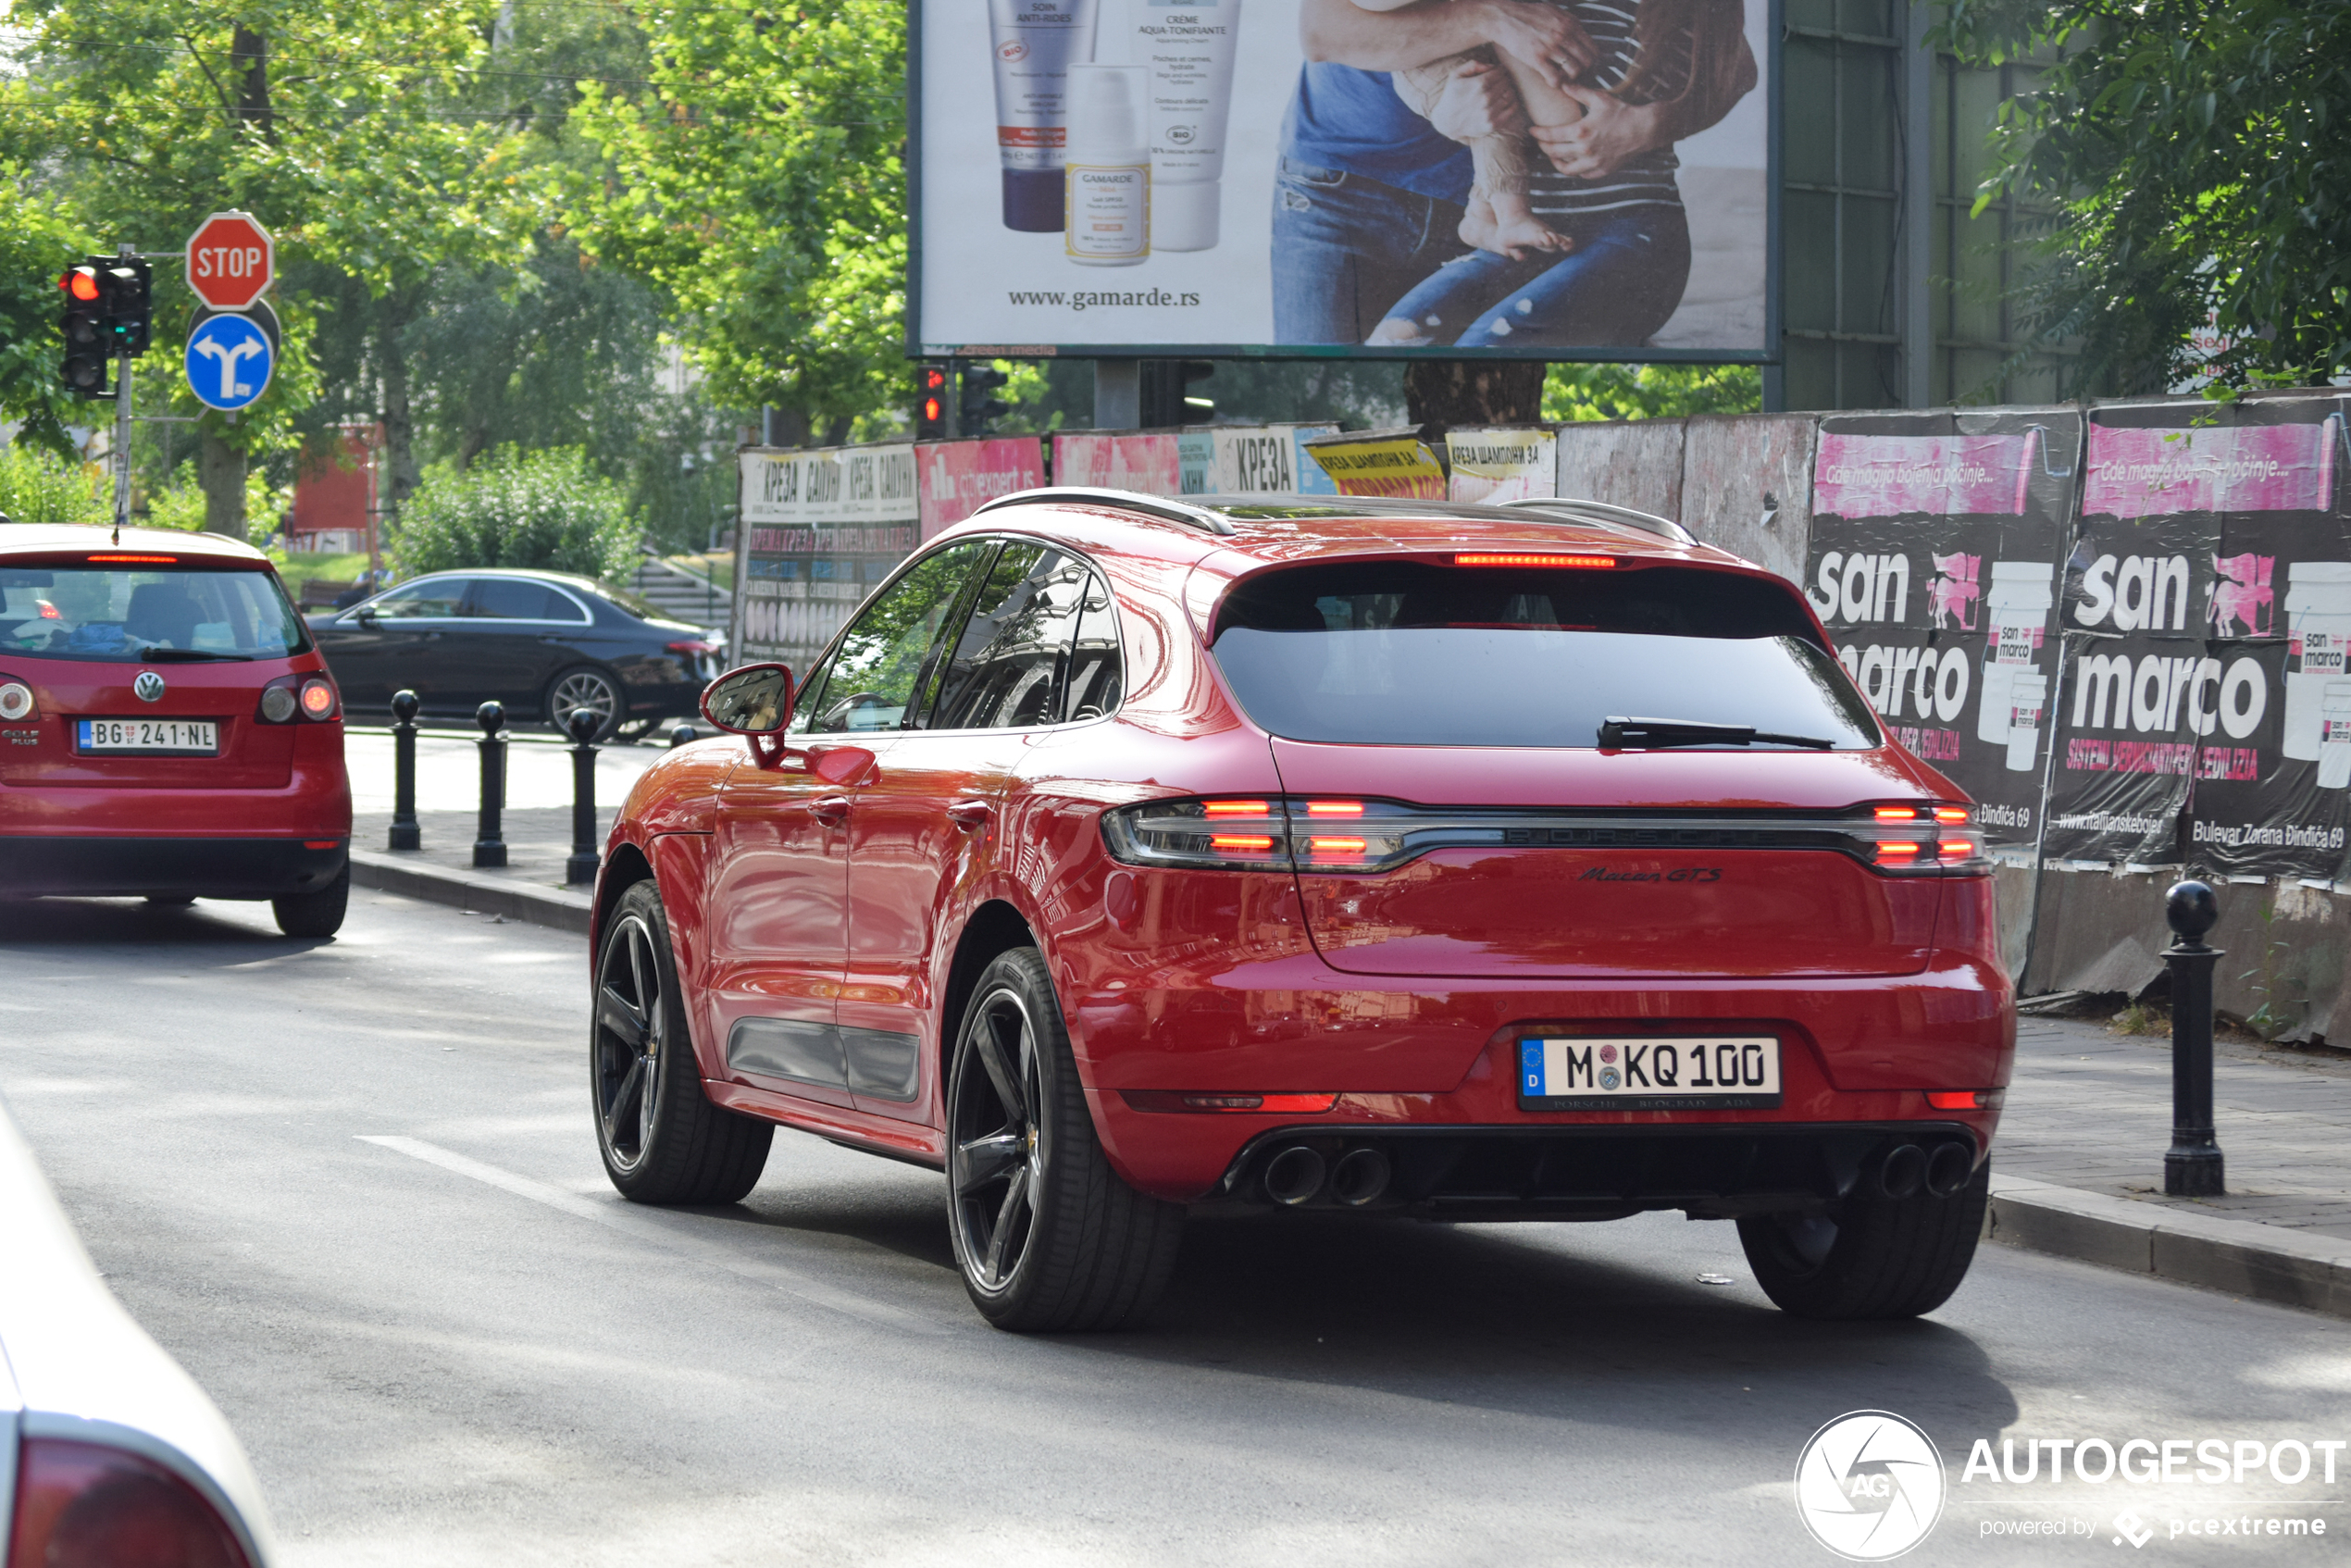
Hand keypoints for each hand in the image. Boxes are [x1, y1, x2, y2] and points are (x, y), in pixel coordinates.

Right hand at [1429, 59, 1529, 141]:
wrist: (1447, 122)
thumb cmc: (1452, 96)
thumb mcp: (1455, 75)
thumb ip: (1473, 64)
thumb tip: (1492, 66)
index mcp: (1478, 85)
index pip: (1500, 72)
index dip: (1500, 70)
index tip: (1497, 72)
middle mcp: (1485, 99)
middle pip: (1506, 82)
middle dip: (1504, 79)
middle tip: (1499, 81)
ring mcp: (1490, 113)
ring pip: (1510, 95)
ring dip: (1508, 90)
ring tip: (1502, 90)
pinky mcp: (1493, 124)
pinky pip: (1512, 109)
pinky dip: (1512, 102)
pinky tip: (1505, 100)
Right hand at [1470, 0, 1594, 89]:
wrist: (1504, 18)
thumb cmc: (1527, 15)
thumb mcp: (1553, 11)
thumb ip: (1568, 22)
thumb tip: (1580, 33)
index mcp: (1570, 23)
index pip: (1593, 48)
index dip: (1593, 62)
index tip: (1587, 69)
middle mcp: (1564, 34)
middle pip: (1587, 61)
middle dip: (1584, 72)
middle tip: (1576, 76)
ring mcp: (1551, 46)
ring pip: (1574, 71)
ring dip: (1570, 79)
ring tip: (1562, 77)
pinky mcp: (1537, 58)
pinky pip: (1555, 78)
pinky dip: (1556, 83)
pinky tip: (1551, 81)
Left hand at [1534, 84, 1666, 179]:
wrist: (1644, 129)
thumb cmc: (1622, 111)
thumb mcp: (1599, 98)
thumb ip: (1579, 92)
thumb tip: (1562, 83)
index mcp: (1581, 131)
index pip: (1551, 135)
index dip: (1538, 134)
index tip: (1532, 131)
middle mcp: (1584, 150)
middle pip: (1554, 153)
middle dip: (1543, 147)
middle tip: (1541, 142)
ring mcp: (1593, 163)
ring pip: (1566, 168)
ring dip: (1556, 162)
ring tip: (1553, 155)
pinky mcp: (1602, 170)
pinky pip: (1582, 175)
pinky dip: (1574, 169)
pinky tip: (1572, 162)